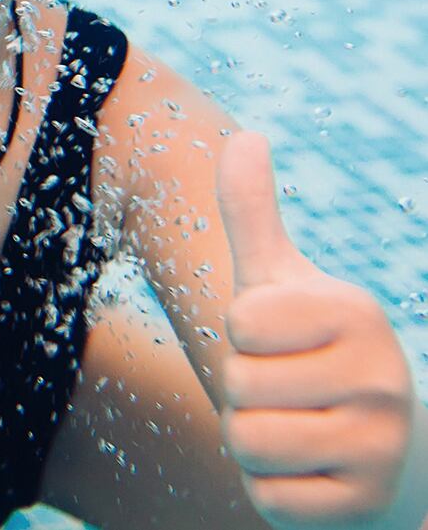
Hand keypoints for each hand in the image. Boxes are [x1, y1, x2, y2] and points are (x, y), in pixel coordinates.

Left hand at [218, 131, 415, 526]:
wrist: (390, 453)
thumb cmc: (313, 354)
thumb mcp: (282, 284)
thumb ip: (254, 215)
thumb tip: (244, 137)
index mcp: (355, 313)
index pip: (241, 322)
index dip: (242, 337)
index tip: (279, 343)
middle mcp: (381, 376)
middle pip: (238, 387)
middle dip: (242, 396)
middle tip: (285, 396)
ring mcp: (380, 444)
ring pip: (247, 443)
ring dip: (252, 443)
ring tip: (293, 432)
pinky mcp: (365, 505)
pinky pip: (269, 497)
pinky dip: (273, 490)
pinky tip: (310, 475)